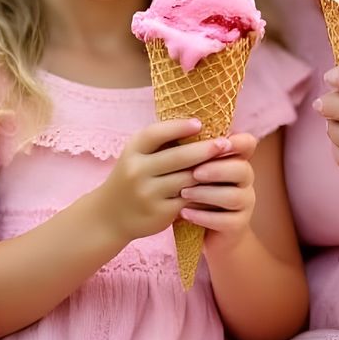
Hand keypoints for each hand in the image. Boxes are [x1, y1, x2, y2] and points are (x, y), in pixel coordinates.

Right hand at [96, 118, 233, 243]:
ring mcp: (148, 193)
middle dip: (205, 149)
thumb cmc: (132, 177)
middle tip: (226, 143)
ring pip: (187, 179)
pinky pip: (188, 200)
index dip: (179, 127)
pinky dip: (204, 192)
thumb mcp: (137, 155)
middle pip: (178, 157)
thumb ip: (161, 142)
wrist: (110, 216)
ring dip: (209, 172)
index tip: (200, 123)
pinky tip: (217, 186)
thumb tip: (199, 125)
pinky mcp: (159, 213)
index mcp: (133, 150)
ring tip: (228, 163)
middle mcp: (137, 171)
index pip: (156, 133)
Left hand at [181, 131, 258, 248]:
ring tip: (183, 194)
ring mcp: (245, 203)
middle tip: (194, 172)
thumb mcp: (192, 170)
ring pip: (233, 196)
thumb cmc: (195, 193)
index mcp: (236, 159)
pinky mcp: (238, 225)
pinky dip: (203, 217)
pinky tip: (184, 213)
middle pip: (242, 169)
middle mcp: (245, 180)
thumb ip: (190, 152)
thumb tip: (171, 127)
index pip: (248, 144)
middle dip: (217, 169)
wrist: (205, 232)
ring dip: (206, 194)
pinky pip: (225, 220)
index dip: (238, 141)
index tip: (219, 142)